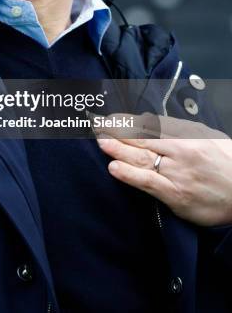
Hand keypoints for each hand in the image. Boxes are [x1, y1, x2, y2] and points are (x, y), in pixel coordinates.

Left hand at [91, 113, 231, 226]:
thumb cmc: (227, 165)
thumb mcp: (207, 137)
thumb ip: (180, 130)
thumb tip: (151, 122)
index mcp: (187, 135)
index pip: (150, 125)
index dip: (127, 121)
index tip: (110, 118)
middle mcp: (180, 151)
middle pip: (141, 139)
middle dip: (116, 132)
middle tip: (95, 126)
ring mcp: (178, 173)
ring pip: (141, 158)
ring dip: (117, 149)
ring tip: (100, 141)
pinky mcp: (176, 195)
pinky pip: (148, 183)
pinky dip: (130, 175)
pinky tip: (114, 168)